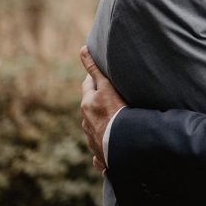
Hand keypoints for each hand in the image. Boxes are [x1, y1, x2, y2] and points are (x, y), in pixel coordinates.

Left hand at [80, 45, 125, 173]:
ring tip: (118, 120)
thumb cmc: (117, 114)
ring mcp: (93, 140)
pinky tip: (114, 147)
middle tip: (111, 96)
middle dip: (97, 101)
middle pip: (90, 106)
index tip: (106, 76)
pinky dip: (106, 146)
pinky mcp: (100, 157)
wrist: (124, 147)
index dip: (97, 79)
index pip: (90, 84)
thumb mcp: (106, 88)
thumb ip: (94, 69)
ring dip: (103, 122)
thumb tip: (81, 49)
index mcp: (89, 105)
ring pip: (95, 127)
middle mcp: (87, 122)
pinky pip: (101, 150)